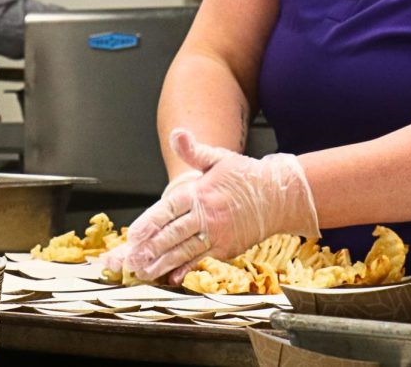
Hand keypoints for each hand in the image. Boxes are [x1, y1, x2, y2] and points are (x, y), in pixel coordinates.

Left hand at [123, 128, 318, 283]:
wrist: (280, 196)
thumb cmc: (247, 176)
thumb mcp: (219, 159)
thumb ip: (194, 151)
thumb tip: (177, 134)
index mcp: (201, 192)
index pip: (168, 209)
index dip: (148, 223)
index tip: (132, 235)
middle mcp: (207, 214)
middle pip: (171, 234)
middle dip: (148, 248)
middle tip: (129, 259)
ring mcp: (217, 233)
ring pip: (183, 251)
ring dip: (161, 263)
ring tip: (142, 271)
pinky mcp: (227, 248)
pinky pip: (200, 259)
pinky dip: (185, 269)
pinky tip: (171, 277)